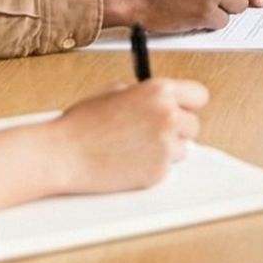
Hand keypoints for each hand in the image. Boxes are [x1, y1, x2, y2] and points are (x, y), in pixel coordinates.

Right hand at [47, 77, 208, 194]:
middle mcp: (168, 116)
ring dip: (165, 149)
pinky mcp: (159, 171)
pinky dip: (152, 166)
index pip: (199, 95)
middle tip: (152, 132)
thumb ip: (146, 94)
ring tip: (133, 148)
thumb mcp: (115, 92)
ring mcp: (165, 145)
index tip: (181, 109)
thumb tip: (165, 99)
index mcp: (159, 91)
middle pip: (194, 124)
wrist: (63, 155)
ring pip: (182, 148)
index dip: (188, 103)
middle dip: (177, 129)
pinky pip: (166, 168)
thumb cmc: (82, 124)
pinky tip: (128, 161)